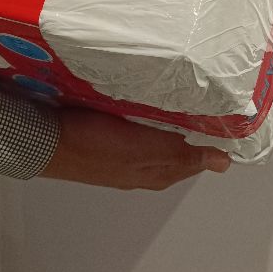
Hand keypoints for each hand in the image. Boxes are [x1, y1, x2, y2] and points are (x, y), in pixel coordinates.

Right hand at [40, 108, 230, 190]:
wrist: (47, 142)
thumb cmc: (99, 145)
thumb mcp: (146, 149)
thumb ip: (183, 154)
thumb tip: (225, 164)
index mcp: (158, 174)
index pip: (195, 160)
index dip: (209, 142)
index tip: (223, 116)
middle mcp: (142, 170)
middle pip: (176, 152)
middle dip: (190, 131)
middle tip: (205, 101)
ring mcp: (121, 159)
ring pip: (154, 141)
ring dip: (166, 124)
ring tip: (178, 97)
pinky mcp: (103, 144)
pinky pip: (134, 132)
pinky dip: (145, 120)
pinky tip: (143, 105)